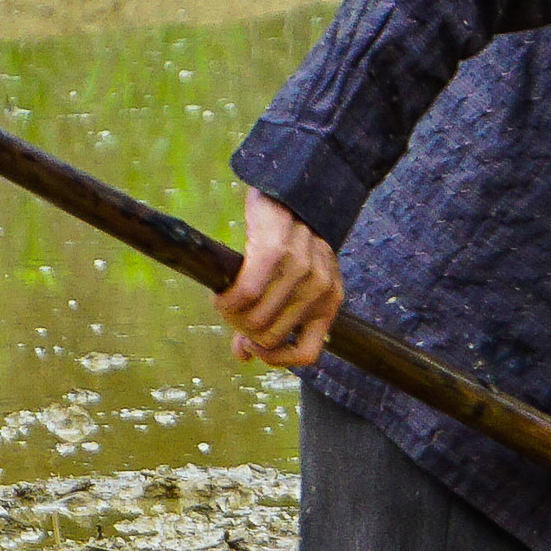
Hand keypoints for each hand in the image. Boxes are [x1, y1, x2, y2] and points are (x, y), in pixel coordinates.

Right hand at [216, 189, 339, 367]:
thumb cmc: (288, 245)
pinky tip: (220, 296)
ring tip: (224, 303)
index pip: (308, 354)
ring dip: (231, 316)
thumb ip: (271, 321)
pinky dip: (227, 301)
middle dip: (243, 331)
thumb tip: (243, 356)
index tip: (252, 346)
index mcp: (330, 303)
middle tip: (230, 314)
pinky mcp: (276, 250)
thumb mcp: (291, 285)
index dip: (275, 357)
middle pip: (270, 336)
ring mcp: (302, 270)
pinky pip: (245, 293)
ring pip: (256, 318)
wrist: (292, 192)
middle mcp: (320, 289)